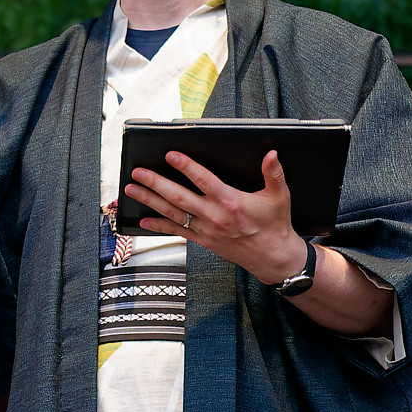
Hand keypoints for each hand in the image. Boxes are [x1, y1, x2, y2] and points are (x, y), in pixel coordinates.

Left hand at [125, 146, 305, 283]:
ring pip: (172, 213)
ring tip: (132, 190)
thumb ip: (273, 173)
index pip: (204, 180)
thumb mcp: (279, 196)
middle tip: (138, 172)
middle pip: (179, 197)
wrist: (272, 257)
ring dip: (150, 201)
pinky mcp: (203, 240)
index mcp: (231, 202)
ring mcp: (206, 230)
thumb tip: (271, 155)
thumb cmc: (275, 225)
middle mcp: (215, 216)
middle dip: (156, 183)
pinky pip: (177, 232)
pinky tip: (143, 221)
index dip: (186, 166)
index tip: (171, 155)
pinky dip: (158, 226)